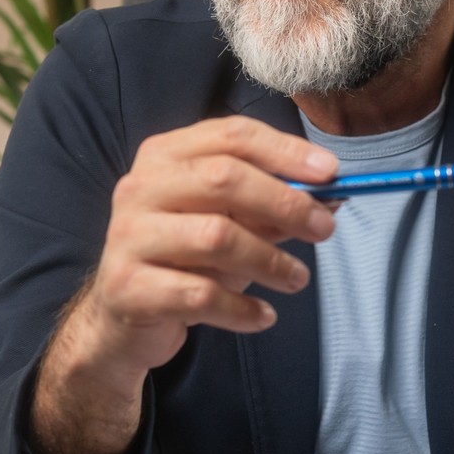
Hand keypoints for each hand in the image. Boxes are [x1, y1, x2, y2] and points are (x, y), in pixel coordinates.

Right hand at [58, 116, 338, 381]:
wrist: (123, 317)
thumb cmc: (184, 260)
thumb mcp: (229, 223)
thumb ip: (271, 206)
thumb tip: (330, 199)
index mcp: (165, 156)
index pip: (231, 136)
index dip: (285, 151)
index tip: (330, 172)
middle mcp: (141, 187)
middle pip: (224, 179)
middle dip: (285, 203)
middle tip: (324, 228)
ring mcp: (129, 236)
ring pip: (215, 237)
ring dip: (269, 260)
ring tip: (298, 278)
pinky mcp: (128, 287)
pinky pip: (200, 294)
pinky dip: (242, 308)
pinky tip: (263, 315)